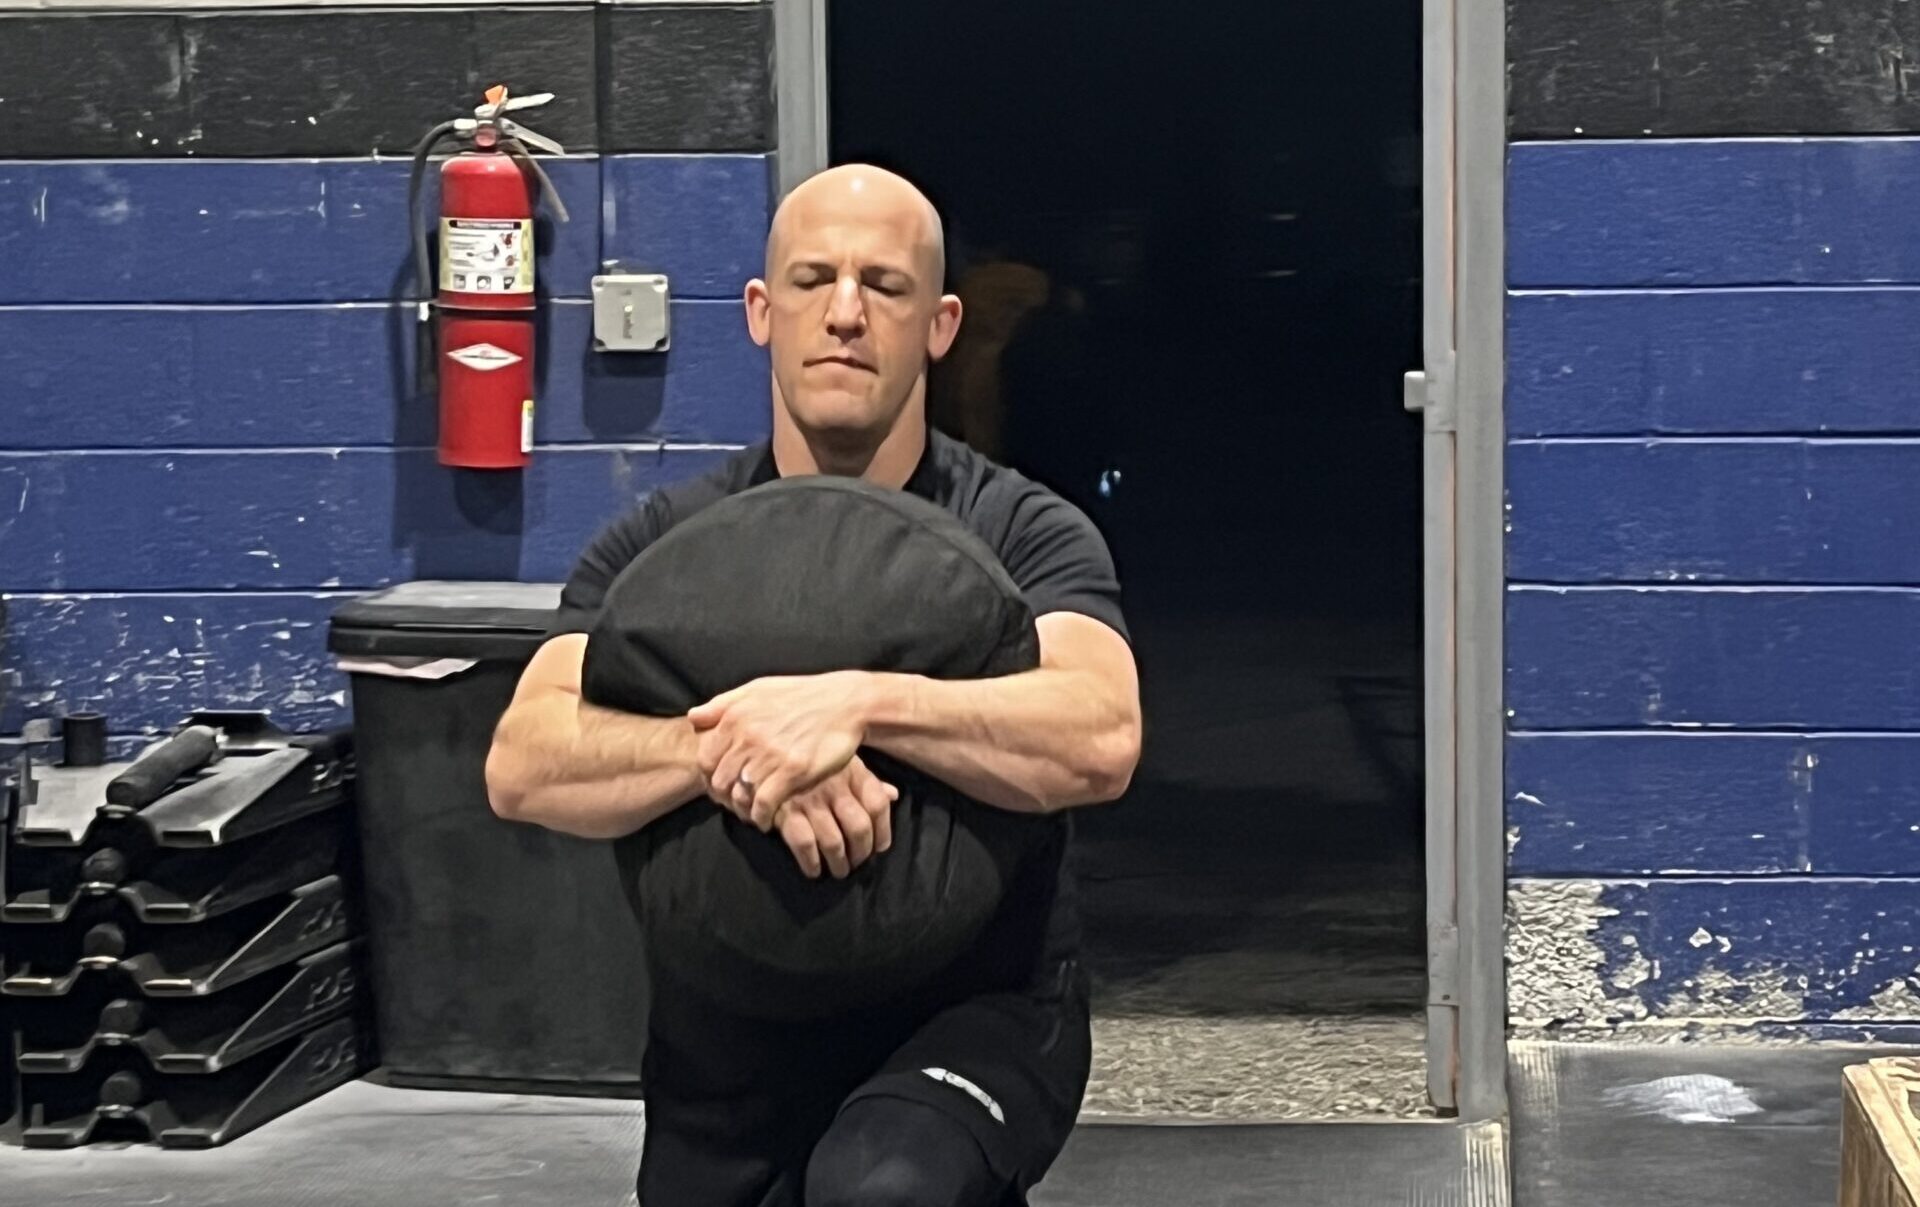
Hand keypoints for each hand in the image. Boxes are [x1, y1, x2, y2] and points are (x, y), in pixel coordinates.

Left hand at [690, 671, 875, 828]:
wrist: (844, 703)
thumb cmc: (800, 696)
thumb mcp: (758, 689)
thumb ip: (722, 704)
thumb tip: (692, 717)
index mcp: (736, 717)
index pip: (705, 760)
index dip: (710, 778)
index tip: (723, 785)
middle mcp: (749, 736)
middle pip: (719, 781)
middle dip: (725, 797)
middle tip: (736, 803)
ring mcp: (770, 754)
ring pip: (740, 795)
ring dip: (743, 809)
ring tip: (750, 812)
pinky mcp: (793, 771)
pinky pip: (763, 804)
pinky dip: (761, 817)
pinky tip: (765, 820)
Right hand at [766, 756, 897, 878]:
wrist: (766, 750)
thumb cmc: (811, 760)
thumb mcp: (842, 761)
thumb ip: (868, 780)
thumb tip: (893, 795)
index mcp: (852, 771)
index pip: (878, 805)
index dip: (883, 831)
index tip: (879, 847)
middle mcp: (833, 786)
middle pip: (859, 828)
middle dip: (861, 853)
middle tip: (857, 863)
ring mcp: (809, 800)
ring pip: (834, 842)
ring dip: (839, 864)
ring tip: (839, 870)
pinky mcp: (785, 812)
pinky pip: (804, 845)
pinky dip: (811, 863)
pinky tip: (814, 870)